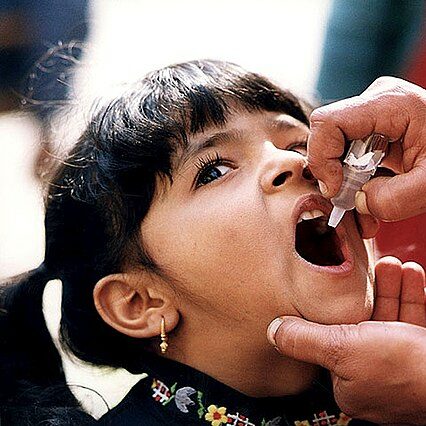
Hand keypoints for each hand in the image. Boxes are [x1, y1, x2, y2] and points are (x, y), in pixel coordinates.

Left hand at [267, 257, 425, 423]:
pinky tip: (412, 275)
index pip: (332, 339)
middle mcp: (373, 376)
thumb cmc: (404, 369)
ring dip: (393, 288)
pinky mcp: (422, 357)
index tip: (339, 282)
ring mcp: (400, 368)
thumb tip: (273, 331)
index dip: (336, 308)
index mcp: (348, 380)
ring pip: (391, 319)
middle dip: (372, 290)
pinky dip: (412, 298)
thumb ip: (305, 339)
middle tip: (375, 264)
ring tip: (394, 263)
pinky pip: (413, 324)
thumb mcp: (342, 348)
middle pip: (365, 324)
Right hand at [307, 76, 425, 220]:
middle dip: (335, 177)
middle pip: (329, 139)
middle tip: (350, 206)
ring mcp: (375, 115)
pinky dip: (355, 182)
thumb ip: (393, 199)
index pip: (328, 123)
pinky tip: (368, 202)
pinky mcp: (376, 130)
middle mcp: (377, 103)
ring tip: (363, 214)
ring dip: (345, 185)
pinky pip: (351, 156)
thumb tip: (358, 201)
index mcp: (391, 104)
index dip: (322, 158)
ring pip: (338, 152)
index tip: (335, 190)